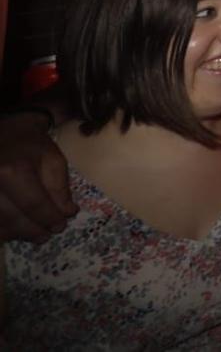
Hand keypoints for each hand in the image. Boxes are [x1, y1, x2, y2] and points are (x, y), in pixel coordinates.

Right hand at [0, 113, 75, 242]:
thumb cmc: (31, 144)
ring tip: (33, 234)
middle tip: (47, 235)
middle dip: (33, 231)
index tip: (60, 226)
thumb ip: (60, 187)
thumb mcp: (53, 159)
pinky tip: (14, 228)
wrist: (5, 131)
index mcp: (13, 171)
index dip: (48, 219)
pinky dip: (2, 228)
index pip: (33, 205)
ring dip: (17, 233)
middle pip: (12, 219)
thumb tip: (67, 213)